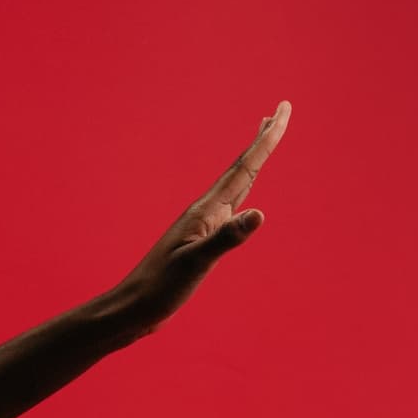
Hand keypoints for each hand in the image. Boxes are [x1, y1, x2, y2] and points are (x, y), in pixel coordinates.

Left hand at [104, 100, 291, 340]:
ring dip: (252, 162)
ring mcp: (202, 226)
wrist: (132, 308)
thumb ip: (226, 238)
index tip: (284, 109)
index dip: (267, 139)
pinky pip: (229, 208)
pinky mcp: (200, 241)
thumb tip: (260, 213)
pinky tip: (241, 198)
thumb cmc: (160, 289)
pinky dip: (241, 193)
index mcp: (207, 211)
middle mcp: (206, 212)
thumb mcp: (196, 264)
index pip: (245, 168)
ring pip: (236, 185)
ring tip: (263, 141)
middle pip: (241, 168)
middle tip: (281, 110)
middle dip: (262, 140)